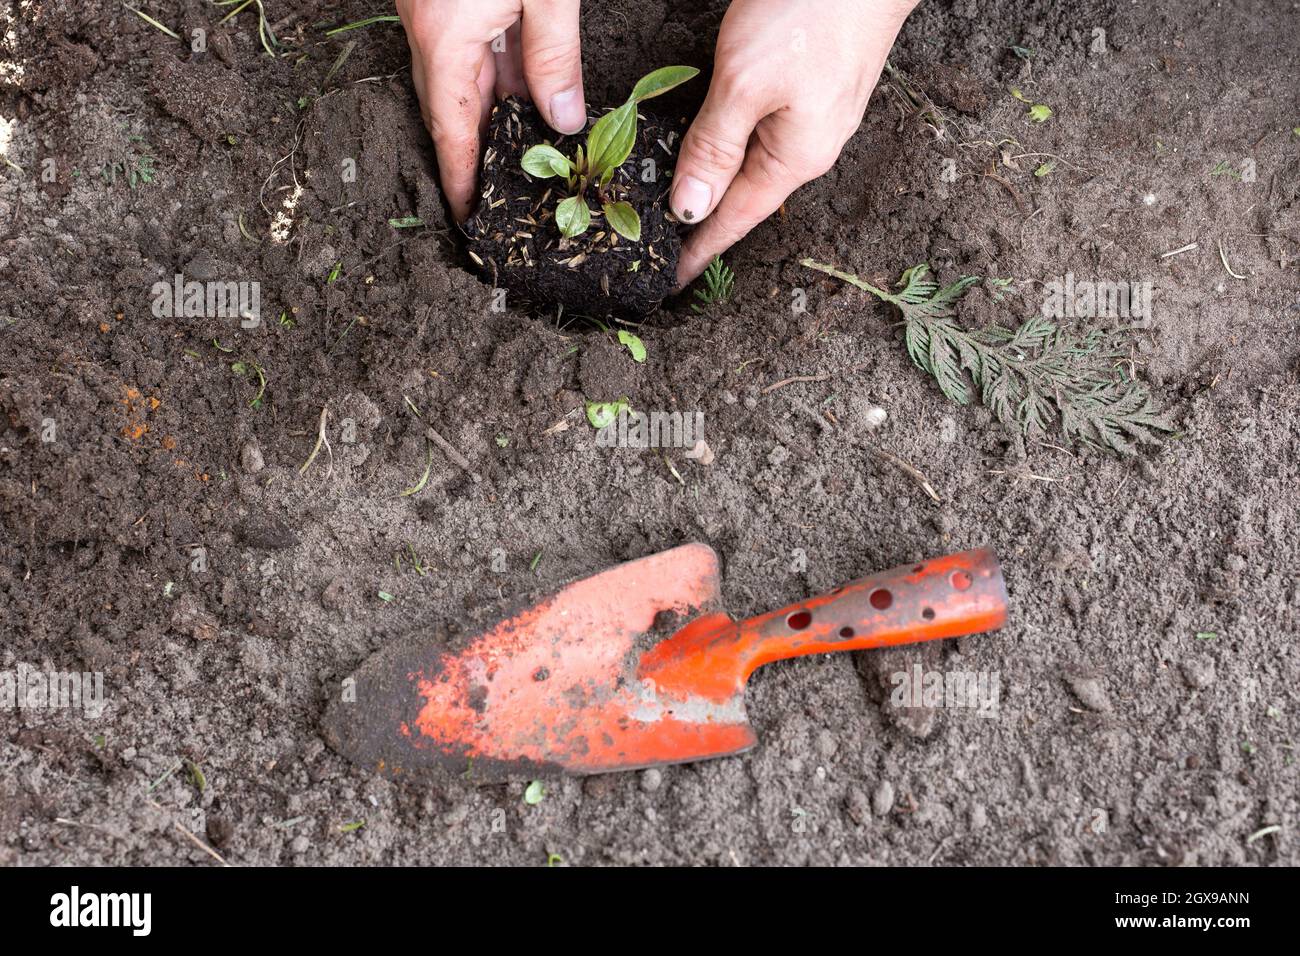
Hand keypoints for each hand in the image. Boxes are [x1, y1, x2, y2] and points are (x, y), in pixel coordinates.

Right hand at [395, 0, 586, 221]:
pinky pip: (465, 44)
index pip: (450, 128)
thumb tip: (564, 117)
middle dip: (475, 148)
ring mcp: (430, 8)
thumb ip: (554, 54)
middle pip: (449, 106)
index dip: (459, 177)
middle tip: (500, 185)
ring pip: (460, 74)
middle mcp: (426, 26)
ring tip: (524, 143)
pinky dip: (494, 70)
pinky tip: (526, 87)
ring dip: (492, 107)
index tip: (467, 213)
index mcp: (443, 36)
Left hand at [671, 0, 917, 283]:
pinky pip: (764, 133)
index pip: (735, 220)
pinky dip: (732, 148)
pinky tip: (714, 148)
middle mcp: (810, 146)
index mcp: (795, 158)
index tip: (670, 282)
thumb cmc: (812, 12)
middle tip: (661, 247)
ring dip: (718, 184)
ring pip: (754, 163)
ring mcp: (817, 116)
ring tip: (682, 206)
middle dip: (705, 223)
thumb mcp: (745, 83)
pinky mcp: (815, 85)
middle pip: (746, 197)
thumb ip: (714, 146)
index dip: (698, 250)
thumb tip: (690, 208)